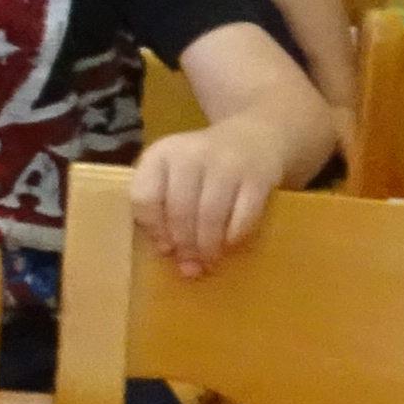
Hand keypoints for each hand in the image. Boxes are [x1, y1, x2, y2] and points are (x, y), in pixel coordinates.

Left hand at [127, 117, 285, 275]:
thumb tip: (168, 252)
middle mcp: (191, 153)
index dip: (154, 228)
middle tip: (191, 266)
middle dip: (185, 244)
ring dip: (208, 245)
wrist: (255, 137)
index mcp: (161, 153)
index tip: (165, 249)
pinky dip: (235, 235)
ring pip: (210, 214)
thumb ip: (162, 206)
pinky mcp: (258, 176)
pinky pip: (243, 215)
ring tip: (208, 261)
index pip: (145, 196)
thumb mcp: (175, 172)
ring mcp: (227, 163)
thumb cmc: (206, 165)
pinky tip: (231, 244)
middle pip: (179, 209)